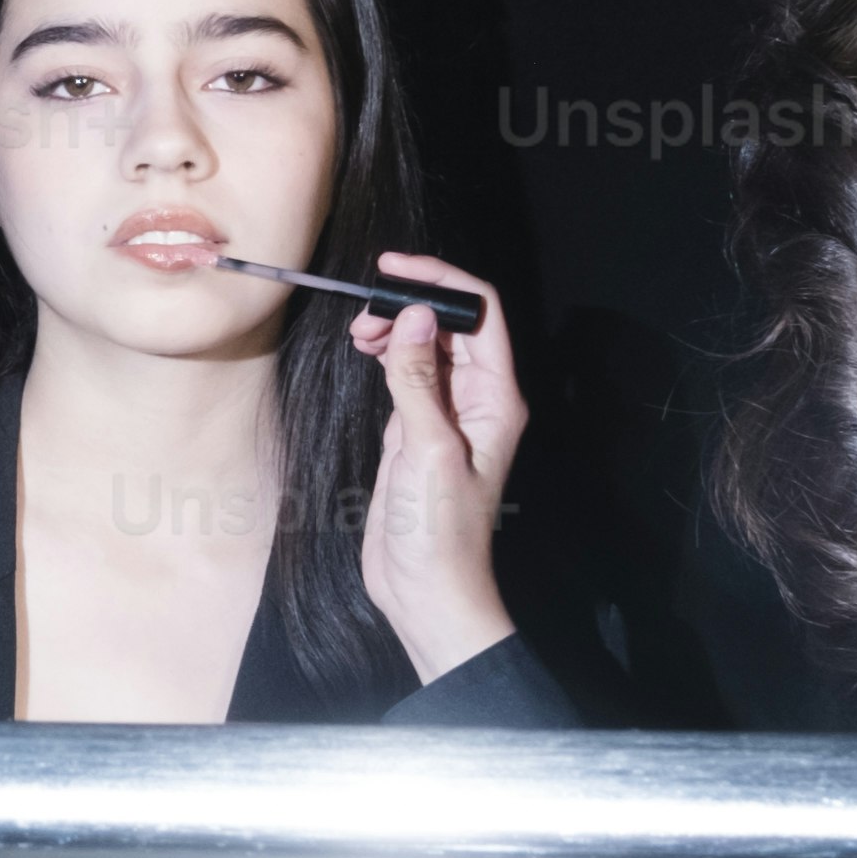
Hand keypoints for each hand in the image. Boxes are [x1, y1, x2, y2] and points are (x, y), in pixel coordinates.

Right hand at [350, 257, 524, 676]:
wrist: (427, 589)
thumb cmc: (440, 529)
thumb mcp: (427, 448)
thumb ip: (419, 379)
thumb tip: (416, 315)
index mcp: (495, 398)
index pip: (479, 314)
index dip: (441, 281)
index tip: (394, 268)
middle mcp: (476, 399)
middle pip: (452, 324)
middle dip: (411, 304)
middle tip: (366, 313)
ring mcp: (446, 413)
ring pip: (427, 345)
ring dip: (396, 327)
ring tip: (361, 332)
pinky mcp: (417, 429)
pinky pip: (408, 373)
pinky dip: (388, 353)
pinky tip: (366, 352)